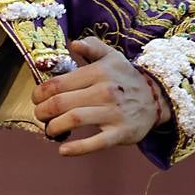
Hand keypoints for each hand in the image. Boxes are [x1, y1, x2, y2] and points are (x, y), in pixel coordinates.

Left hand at [32, 37, 170, 156]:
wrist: (158, 99)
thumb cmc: (125, 78)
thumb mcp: (112, 57)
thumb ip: (92, 47)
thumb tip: (74, 43)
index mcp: (99, 72)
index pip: (57, 84)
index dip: (39, 93)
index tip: (36, 99)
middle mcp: (106, 91)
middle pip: (60, 103)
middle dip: (42, 111)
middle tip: (40, 115)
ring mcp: (114, 113)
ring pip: (73, 120)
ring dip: (53, 127)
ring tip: (50, 130)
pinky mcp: (121, 133)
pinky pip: (96, 143)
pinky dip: (77, 148)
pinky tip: (63, 150)